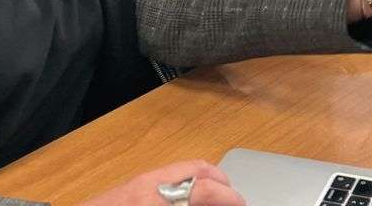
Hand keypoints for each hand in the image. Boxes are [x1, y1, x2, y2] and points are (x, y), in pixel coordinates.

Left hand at [78, 160, 243, 205]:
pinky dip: (186, 186)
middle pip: (198, 170)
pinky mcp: (129, 187)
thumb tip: (213, 200)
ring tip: (216, 200)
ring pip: (183, 171)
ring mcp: (137, 183)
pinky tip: (189, 199)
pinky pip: (167, 178)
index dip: (230, 198)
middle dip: (223, 185)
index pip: (206, 190)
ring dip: (206, 184)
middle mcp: (148, 186)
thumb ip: (186, 200)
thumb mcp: (156, 205)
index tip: (242, 204)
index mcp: (156, 199)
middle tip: (235, 200)